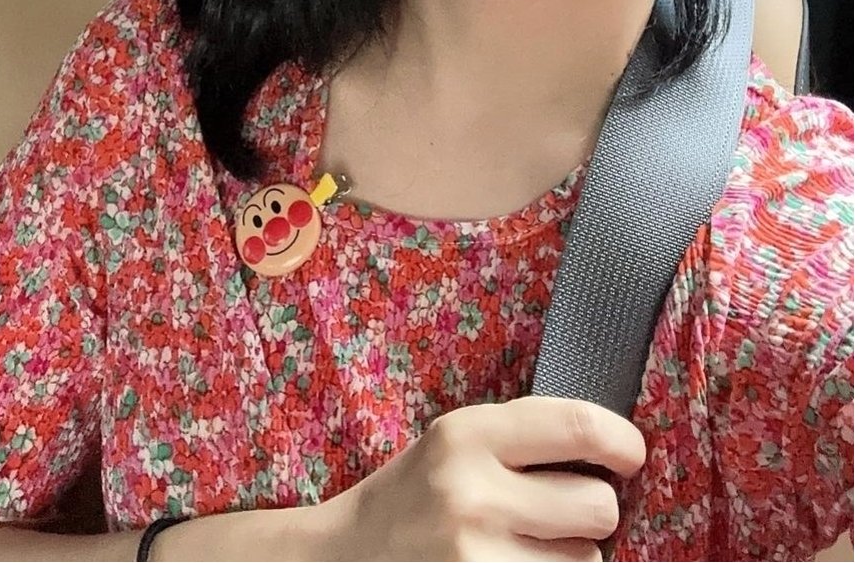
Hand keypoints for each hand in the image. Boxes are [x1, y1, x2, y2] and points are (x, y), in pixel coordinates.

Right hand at [316, 396, 645, 560]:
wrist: (344, 556)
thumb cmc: (415, 493)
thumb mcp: (456, 442)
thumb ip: (524, 439)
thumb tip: (619, 453)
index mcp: (467, 434)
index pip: (577, 427)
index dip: (623, 442)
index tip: (631, 456)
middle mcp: (473, 494)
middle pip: (597, 506)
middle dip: (591, 512)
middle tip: (560, 513)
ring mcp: (477, 559)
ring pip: (589, 562)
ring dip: (572, 557)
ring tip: (527, 548)